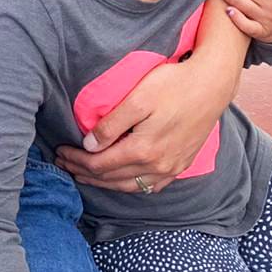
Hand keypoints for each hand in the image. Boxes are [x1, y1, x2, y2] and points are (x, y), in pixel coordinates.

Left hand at [53, 57, 230, 194]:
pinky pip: (150, 186)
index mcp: (143, 150)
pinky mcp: (181, 165)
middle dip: (84, 173)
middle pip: (112, 178)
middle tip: (63, 164)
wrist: (211, 85)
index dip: (77, 161)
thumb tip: (89, 146)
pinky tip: (121, 181)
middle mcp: (158, 166)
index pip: (100, 164)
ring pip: (130, 186)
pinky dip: (129, 185)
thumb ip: (111, 125)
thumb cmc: (173, 85)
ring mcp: (171, 168)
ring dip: (104, 183)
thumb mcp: (137, 99)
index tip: (60, 151)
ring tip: (84, 176)